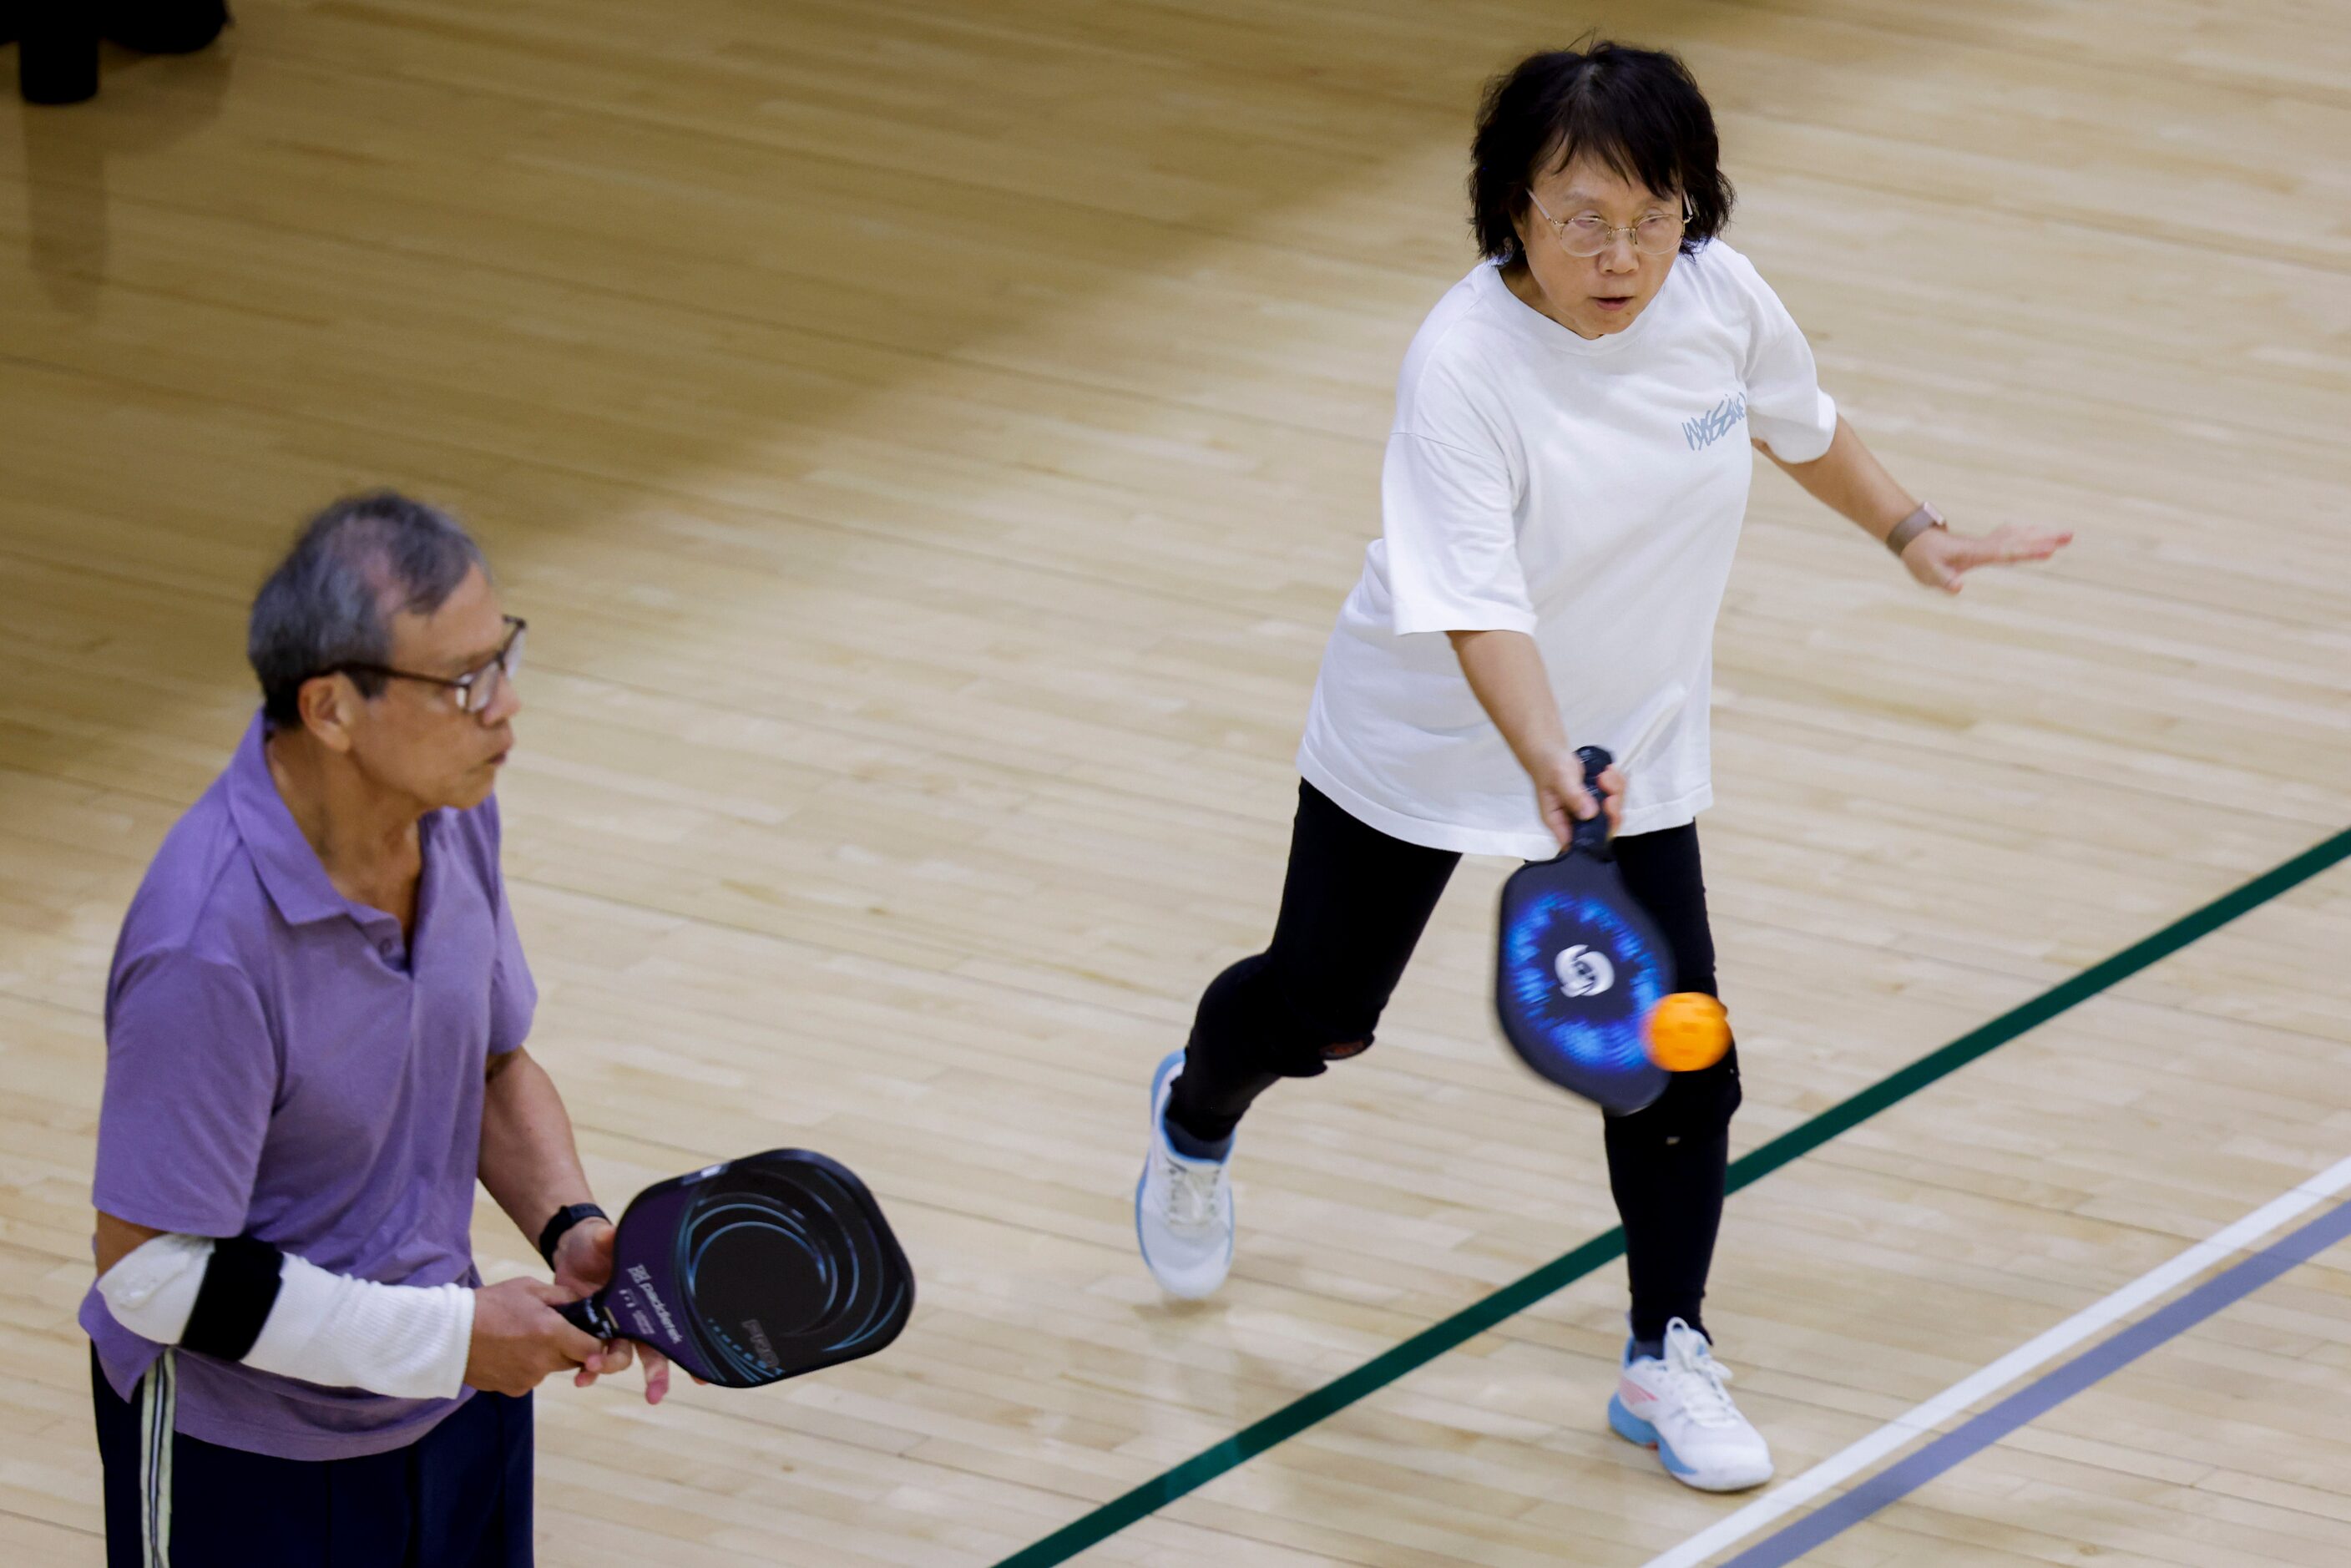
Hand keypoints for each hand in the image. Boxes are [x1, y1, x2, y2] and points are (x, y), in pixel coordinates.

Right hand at [465, 1277, 603, 1396]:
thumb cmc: (489, 1305)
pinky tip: (508, 1352)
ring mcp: (529, 1379)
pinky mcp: (514, 1389)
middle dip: (570, 1346)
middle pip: (574, 1359)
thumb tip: (584, 1305)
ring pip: (551, 1368)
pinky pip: (531, 1378)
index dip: (596, 1343)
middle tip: (550, 1330)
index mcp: (552, 1334)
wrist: (448, 1335)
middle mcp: (544, 1361)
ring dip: (546, 1356)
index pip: (593, 1349)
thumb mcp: (528, 1288)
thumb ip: (562, 1296)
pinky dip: (527, 1367)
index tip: (590, 1334)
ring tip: (521, 1337)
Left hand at [551, 1219, 676, 1403]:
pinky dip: (586, 1369)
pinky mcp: (588, 1332)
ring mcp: (612, 1327)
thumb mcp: (603, 1238)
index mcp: (649, 1297)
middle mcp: (636, 1317)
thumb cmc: (596, 1242)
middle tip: (655, 1396)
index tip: (702, 1377)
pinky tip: (580, 1378)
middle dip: (656, 1377)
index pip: (675, 1326)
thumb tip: (614, 1234)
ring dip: (610, 1369)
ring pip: (620, 1357)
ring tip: (593, 1374)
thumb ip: (610, 1239)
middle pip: (652, 1351)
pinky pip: (590, 1356)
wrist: (570, 1250)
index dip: (689, 1350)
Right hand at [1529, 747, 1624, 851]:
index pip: (1579, 842)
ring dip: (1616, 792)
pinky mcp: (1596, 799)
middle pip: (1602, 828)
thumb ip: (1573, 796)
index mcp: (1558, 822)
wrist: (1550, 750)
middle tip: (1609, 788)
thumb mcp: (1560, 778)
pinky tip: (1609, 771)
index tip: (1608, 812)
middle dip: (1612, 808)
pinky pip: (1614, 798)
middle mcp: (1574, 821)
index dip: (1598, 834)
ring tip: (1606, 773)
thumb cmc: (1548, 764)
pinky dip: (1616, 784)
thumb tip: (1590, 814)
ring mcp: (1587, 811)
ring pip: (1612, 812)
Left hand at [1903, 521, 2071, 593]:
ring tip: (2066, 534)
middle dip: (2045, 539)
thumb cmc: (1922, 559)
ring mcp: (1986, 543)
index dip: (2027, 552)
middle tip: (2070, 536)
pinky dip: (2026, 534)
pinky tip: (2036, 531)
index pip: (2006, 553)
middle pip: (2020, 541)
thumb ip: (1944, 580)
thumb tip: (1958, 588)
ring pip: (2018, 536)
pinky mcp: (1984, 544)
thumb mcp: (1928, 573)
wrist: (1914, 541)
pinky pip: (2010, 537)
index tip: (2049, 551)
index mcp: (1976, 553)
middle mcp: (1985, 545)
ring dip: (2041, 534)